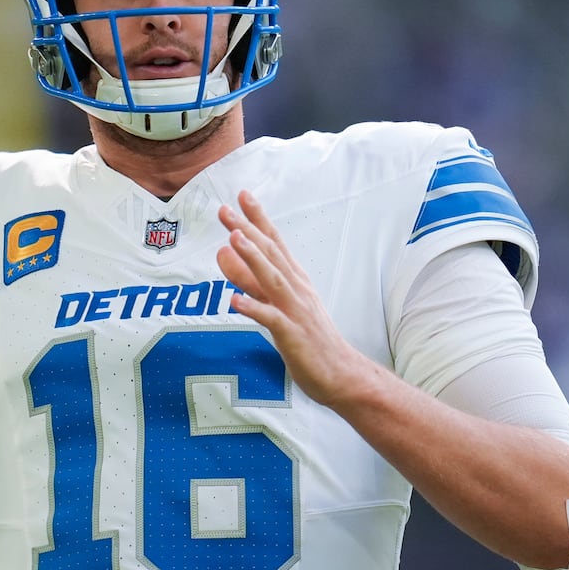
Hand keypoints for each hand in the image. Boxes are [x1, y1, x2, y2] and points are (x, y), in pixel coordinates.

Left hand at [216, 190, 375, 409]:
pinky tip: (235, 301)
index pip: (275, 243)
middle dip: (248, 230)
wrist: (342, 374)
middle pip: (271, 254)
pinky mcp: (293, 336)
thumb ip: (254, 281)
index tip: (243, 195)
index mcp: (296, 280)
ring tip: (234, 238)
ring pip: (272, 280)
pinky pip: (272, 320)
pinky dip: (254, 308)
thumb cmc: (310, 339)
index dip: (259, 219)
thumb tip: (228, 256)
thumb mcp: (280, 304)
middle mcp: (297, 290)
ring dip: (253, 258)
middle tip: (225, 209)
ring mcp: (296, 311)